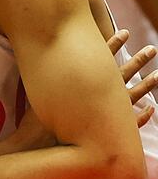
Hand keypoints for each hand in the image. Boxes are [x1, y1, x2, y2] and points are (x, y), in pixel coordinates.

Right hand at [0, 29, 157, 157]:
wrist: (40, 146)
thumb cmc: (36, 119)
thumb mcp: (37, 89)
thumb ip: (42, 72)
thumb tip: (33, 49)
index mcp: (81, 82)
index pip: (102, 57)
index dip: (113, 43)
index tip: (125, 31)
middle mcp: (96, 95)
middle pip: (123, 73)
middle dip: (139, 60)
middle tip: (152, 49)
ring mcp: (105, 114)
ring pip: (133, 96)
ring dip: (147, 85)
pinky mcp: (109, 131)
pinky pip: (131, 121)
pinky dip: (142, 115)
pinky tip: (152, 109)